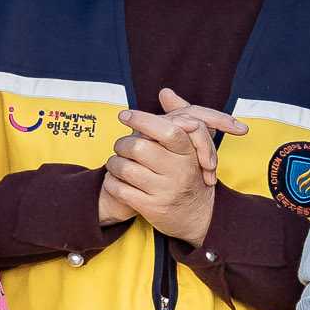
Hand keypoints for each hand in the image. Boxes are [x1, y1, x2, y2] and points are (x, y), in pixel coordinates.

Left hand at [101, 86, 244, 243]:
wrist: (198, 217)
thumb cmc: (188, 175)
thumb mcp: (190, 148)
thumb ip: (178, 118)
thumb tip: (166, 92)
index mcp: (189, 155)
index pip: (168, 131)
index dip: (143, 120)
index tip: (124, 115)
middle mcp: (180, 172)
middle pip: (138, 147)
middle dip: (121, 144)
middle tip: (121, 147)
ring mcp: (165, 191)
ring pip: (123, 168)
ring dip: (113, 164)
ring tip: (118, 164)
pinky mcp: (151, 208)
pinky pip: (118, 188)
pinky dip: (111, 182)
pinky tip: (116, 180)